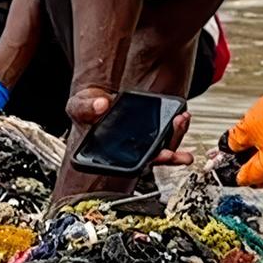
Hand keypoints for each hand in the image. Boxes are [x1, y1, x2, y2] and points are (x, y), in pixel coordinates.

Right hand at [68, 86, 192, 167]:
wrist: (99, 97)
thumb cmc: (89, 109)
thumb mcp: (80, 106)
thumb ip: (86, 107)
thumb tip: (101, 104)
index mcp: (114, 154)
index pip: (134, 165)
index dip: (149, 162)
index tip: (162, 156)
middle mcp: (134, 151)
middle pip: (155, 158)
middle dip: (169, 154)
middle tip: (174, 148)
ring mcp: (147, 140)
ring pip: (166, 147)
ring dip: (176, 136)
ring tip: (181, 120)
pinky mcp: (156, 127)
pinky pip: (170, 132)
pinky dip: (178, 127)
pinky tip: (183, 115)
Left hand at [218, 52, 262, 186]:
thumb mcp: (248, 126)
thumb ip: (235, 141)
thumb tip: (230, 145)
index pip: (245, 179)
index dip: (230, 172)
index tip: (224, 166)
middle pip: (261, 175)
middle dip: (246, 165)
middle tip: (234, 153)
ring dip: (260, 156)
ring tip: (249, 140)